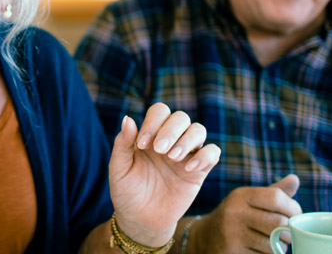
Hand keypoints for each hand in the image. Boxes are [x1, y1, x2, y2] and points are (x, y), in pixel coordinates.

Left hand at [108, 102, 220, 246]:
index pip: (160, 112)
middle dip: (171, 130)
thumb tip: (127, 118)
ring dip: (187, 140)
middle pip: (181, 117)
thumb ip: (123, 144)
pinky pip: (213, 152)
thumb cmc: (127, 191)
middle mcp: (170, 140)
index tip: (142, 144)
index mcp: (150, 135)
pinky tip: (188, 169)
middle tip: (159, 150)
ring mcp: (186, 154)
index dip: (153, 122)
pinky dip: (205, 155)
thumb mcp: (119, 168)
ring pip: (198, 130)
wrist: (140, 219)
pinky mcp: (199, 171)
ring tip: (173, 158)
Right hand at [191, 174, 301, 253]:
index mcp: (240, 196)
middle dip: (290, 231)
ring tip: (276, 242)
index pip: (276, 198)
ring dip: (281, 246)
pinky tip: (262, 249)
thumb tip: (295, 179)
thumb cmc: (236, 216)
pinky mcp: (232, 252)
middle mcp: (234, 212)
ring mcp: (231, 233)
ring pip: (273, 243)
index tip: (295, 215)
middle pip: (279, 222)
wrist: (206, 237)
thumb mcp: (250, 200)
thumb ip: (273, 192)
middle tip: (288, 233)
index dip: (293, 208)